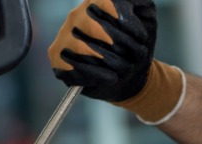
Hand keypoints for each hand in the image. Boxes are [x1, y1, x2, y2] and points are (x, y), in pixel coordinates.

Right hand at [48, 0, 183, 122]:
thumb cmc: (134, 44)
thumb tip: (128, 4)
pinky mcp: (57, 58)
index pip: (108, 3)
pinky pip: (73, 67)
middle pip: (96, 27)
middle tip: (135, 57)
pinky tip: (111, 78)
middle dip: (122, 46)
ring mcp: (64, 37)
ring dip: (112, 62)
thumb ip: (140, 2)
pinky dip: (97, 75)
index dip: (127, 23)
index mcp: (95, 2)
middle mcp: (76, 16)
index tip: (141, 38)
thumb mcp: (145, 18)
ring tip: (126, 69)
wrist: (127, 74)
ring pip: (84, 48)